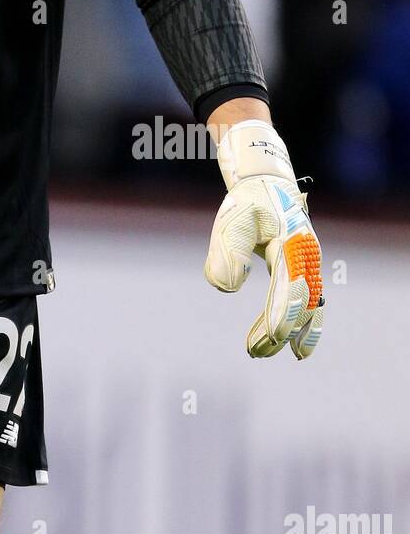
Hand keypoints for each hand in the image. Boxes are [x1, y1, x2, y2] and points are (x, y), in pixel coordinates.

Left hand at [205, 121, 323, 359]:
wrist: (266, 182)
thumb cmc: (247, 201)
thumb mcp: (231, 220)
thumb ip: (228, 252)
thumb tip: (227, 288)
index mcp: (292, 244)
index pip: (290, 287)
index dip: (281, 315)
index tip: (269, 337)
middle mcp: (306, 256)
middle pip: (301, 302)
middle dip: (280, 330)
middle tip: (255, 352)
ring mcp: (308, 262)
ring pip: (306, 305)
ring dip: (288, 330)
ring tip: (262, 351)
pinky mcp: (302, 267)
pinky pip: (303, 299)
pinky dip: (294, 320)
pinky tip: (284, 341)